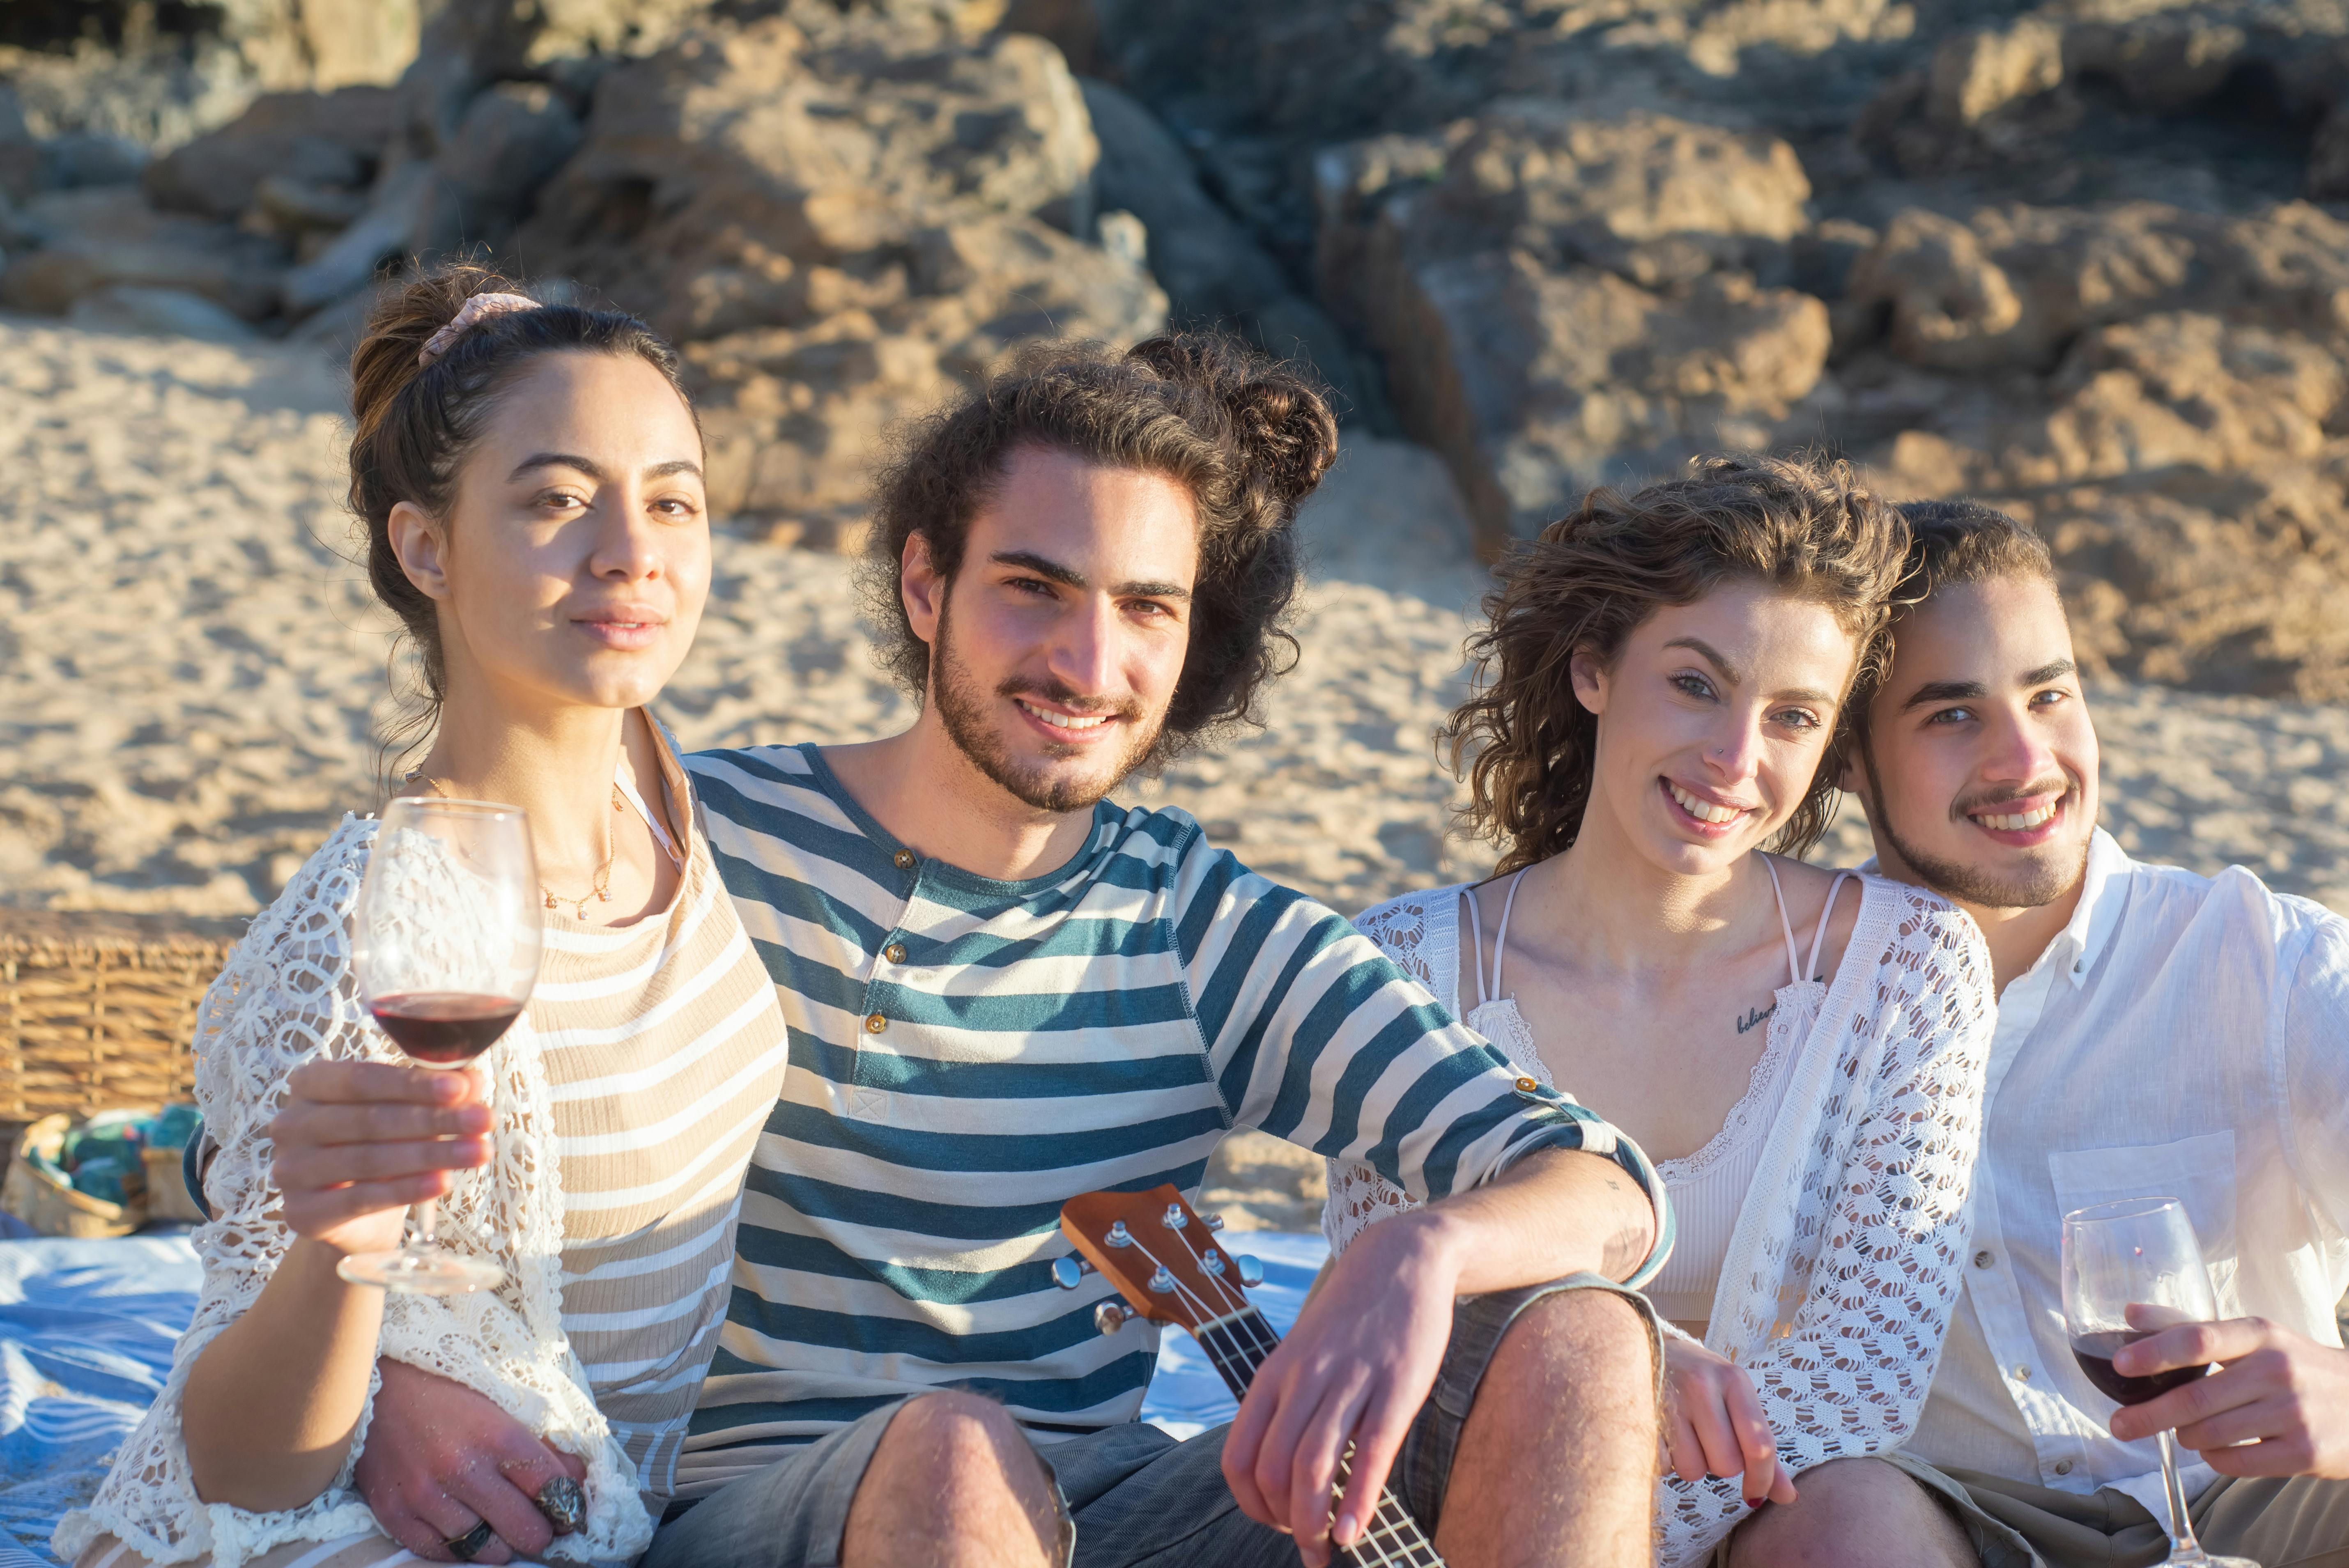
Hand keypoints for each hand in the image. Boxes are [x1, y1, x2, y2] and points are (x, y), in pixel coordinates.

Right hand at [267, 1061, 491, 1254]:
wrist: (354, 1216)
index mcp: (310, 1083)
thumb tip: (473, 1079)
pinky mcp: (301, 1213)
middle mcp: (291, 1124)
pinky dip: (407, 1189)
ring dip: (431, 1154)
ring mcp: (290, 1170)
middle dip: (435, 1119)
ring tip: (479, 1152)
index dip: (414, 1084)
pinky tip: (443, 1181)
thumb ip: (436, 1091)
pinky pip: (361, 1199)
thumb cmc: (380, 1145)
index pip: (363, 1078)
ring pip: (370, 1159)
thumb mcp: (407, 1111)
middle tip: (484, 1121)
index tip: (462, 1088)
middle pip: (371, 1120)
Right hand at [356, 1358, 588, 1563]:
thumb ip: (544, 1446)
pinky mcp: (392, 1512)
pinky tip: (467, 1533)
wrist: (380, 1385)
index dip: (568, 1506)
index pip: (552, 1489)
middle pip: (523, 1528)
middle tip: (540, 1528)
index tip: (569, 1511)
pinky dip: (457, 1550)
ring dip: (499, 1545)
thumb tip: (579, 1481)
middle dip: (540, 1532)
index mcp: (498, 1435)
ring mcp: (423, 1494)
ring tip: (502, 1531)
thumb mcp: (506, 1406)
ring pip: (482, 1548)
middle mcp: (461, 1468)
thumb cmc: (450, 1392)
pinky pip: (437, 1552)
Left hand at [1221, 1211, 1455, 1567]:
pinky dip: (1358, 1500)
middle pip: (1273, 1469)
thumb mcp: (1304, 1355)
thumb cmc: (1351, 1319)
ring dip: (1313, 1522)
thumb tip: (1287, 1473)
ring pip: (1313, 1465)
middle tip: (1306, 1545)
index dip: (1250, 1502)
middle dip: (1283, 1522)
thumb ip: (1292, 1405)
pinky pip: (1371, 1451)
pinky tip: (1355, 1531)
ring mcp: (1350, 1380)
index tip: (1274, 1522)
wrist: (1401, 1259)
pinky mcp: (1396, 1384)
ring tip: (1326, 1550)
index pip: (1238, 1456)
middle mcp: (1304, 1378)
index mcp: (1273, 1375)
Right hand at [1660, 1336, 1795, 1506]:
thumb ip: (1760, 1447)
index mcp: (1733, 1380)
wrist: (1644, 1346)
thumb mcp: (1735, 1399)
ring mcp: (1668, 1398)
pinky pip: (1662, 1464)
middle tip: (1708, 1440)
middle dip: (1720, 1464)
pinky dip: (1665, 1461)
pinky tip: (1663, 1436)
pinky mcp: (1639, 1413)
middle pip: (1726, 1464)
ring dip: (1691, 1463)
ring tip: (1684, 1436)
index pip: (1759, 1445)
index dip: (1761, 1479)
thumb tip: (1788, 1497)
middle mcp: (1701, 1386)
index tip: (1755, 1494)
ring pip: (1693, 1469)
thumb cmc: (1701, 1381)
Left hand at [2108, 1311, 2348, 1476]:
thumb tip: (2130, 1314)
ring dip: (2186, 1437)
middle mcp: (2277, 1370)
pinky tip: (2215, 1451)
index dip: (2155, 1352)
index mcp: (2260, 1335)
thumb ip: (2191, 1326)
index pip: (2198, 1339)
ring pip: (2211, 1433)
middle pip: (2195, 1397)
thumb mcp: (2253, 1336)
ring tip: (2186, 1432)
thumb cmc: (2295, 1366)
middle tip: (2119, 1425)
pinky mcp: (2305, 1452)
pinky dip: (2214, 1460)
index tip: (2120, 1364)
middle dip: (2148, 1414)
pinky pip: (2237, 1463)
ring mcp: (2294, 1413)